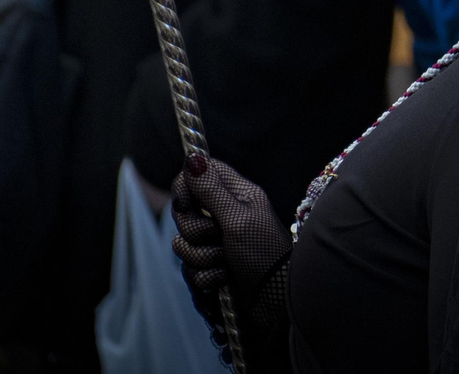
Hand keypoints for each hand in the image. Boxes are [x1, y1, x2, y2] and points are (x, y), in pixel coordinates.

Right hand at [172, 156, 291, 332]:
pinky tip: (226, 280)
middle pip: (184, 213)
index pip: (199, 175)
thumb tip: (193, 156)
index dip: (185, 187)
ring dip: (204, 258)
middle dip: (197, 231)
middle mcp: (225, 215)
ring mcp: (218, 243)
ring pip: (183, 244)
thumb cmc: (263, 253)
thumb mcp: (238, 218)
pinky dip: (207, 277)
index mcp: (236, 195)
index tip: (186, 203)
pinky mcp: (212, 268)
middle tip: (218, 237)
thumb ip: (211, 190)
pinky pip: (190, 269)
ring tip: (227, 262)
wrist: (275, 301)